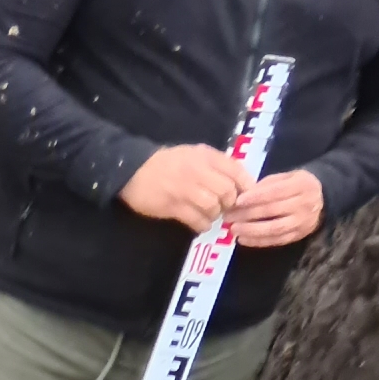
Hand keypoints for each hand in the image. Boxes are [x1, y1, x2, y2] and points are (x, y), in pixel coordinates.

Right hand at [124, 142, 250, 232]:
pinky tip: (200, 225)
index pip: (236, 171)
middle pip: (227, 192)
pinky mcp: (172, 206)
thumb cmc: (166, 163)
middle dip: (229, 203)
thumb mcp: (194, 154)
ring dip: (215, 215)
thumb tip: (235, 181)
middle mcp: (199, 172)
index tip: (244, 195)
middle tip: (224, 208)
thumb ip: (214, 164)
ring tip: (210, 216)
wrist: (133, 170)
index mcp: (207, 157)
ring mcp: (185, 190)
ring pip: (213, 207)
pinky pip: (196, 219)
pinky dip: (202, 225)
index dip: (245, 186)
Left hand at [228, 167, 325, 248]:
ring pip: (275, 228)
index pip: (277, 191)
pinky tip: (242, 239)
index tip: (238, 201)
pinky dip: (258, 241)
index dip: (256, 196)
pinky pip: (277, 241)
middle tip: (228, 216)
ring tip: (233, 229)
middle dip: (248, 214)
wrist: (322, 198)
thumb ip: (266, 185)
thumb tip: (242, 195)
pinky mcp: (299, 235)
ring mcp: (303, 221)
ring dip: (251, 230)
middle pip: (273, 210)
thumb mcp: (286, 177)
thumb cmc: (296, 185)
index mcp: (302, 184)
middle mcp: (305, 204)